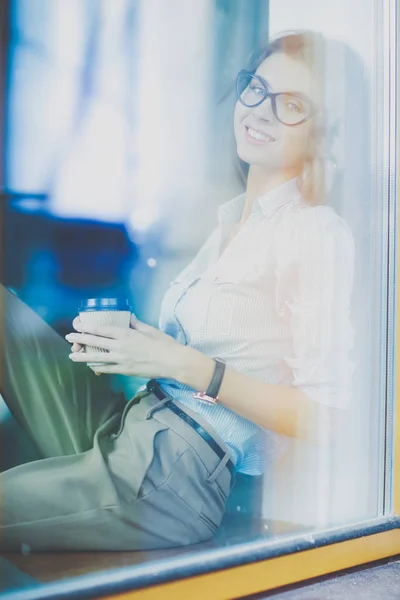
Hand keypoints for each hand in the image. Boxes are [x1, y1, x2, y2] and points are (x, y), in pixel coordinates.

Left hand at [65, 314, 185, 378]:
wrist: (172, 362)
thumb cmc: (164, 344)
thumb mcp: (149, 329)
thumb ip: (136, 323)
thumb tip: (128, 317)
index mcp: (126, 334)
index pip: (101, 329)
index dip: (86, 327)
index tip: (77, 324)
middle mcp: (120, 347)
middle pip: (95, 342)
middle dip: (80, 339)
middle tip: (69, 337)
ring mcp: (121, 360)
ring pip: (97, 358)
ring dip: (82, 357)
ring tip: (72, 355)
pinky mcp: (125, 371)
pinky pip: (107, 369)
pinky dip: (97, 367)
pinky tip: (90, 366)